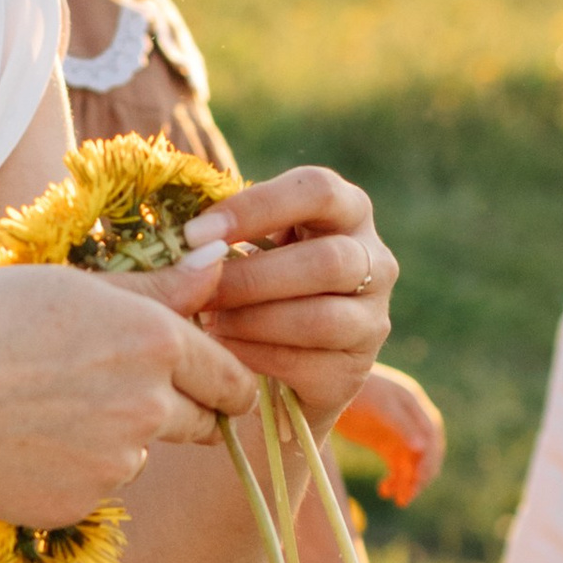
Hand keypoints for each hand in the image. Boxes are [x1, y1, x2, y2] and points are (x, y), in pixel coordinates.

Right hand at [0, 259, 256, 527]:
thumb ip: (157, 290)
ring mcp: (113, 464)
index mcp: (154, 341)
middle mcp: (147, 407)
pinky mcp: (78, 504)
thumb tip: (220, 269)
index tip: (214, 384)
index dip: (226, 381)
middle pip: (203, 425)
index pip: (232, 377)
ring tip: (43, 409)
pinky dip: (71, 472)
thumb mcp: (72, 287)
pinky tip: (19, 443)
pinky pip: (94, 489)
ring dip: (117, 441)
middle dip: (183, 413)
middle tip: (122, 396)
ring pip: (140, 456)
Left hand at [162, 164, 396, 430]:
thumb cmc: (250, 289)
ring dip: (253, 321)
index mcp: (347, 211)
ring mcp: (372, 319)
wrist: (275, 370)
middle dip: (251, 277)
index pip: (318, 191)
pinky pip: (306, 364)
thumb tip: (187, 238)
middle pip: (327, 260)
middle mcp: (375, 260)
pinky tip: (222, 355)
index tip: (196, 233)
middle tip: (196, 289)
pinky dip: (256, 358)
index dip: (256, 207)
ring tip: (207, 325)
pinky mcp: (354, 370)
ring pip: (320, 318)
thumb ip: (223, 234)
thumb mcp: (244, 247)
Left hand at [335, 364, 444, 504]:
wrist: (329, 388)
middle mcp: (411, 420)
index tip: (419, 479)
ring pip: (411, 463)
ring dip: (408, 483)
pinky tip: (384, 491)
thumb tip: (422, 449)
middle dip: (420, 476)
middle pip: (425, 453)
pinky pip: (397, 467)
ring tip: (399, 501)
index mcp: (414, 405)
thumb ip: (400, 425)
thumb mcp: (378, 406)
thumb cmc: (356, 391)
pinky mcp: (386, 444)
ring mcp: (399, 433)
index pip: (431, 436)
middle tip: (408, 496)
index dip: (429, 458)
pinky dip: (394, 481)